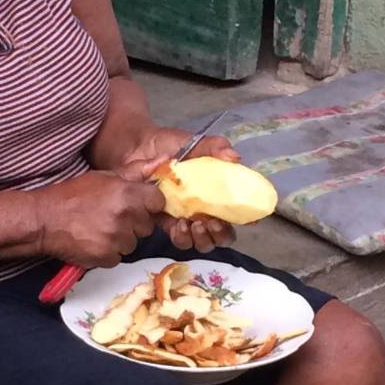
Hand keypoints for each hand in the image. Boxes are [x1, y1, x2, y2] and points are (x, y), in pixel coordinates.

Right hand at [34, 167, 163, 267]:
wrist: (45, 219)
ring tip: (100, 229)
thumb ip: (135, 172)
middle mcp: (125, 216)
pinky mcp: (107, 257)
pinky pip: (118, 257)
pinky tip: (94, 241)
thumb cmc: (73, 195)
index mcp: (127, 193)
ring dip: (121, 239)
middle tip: (112, 217)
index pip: (158, 202)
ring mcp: (116, 239)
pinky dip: (108, 252)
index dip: (149, 204)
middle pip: (147, 226)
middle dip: (134, 223)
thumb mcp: (104, 176)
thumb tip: (163, 162)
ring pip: (133, 244)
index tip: (138, 205)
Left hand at [122, 126, 238, 252]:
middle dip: (221, 234)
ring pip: (202, 242)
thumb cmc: (169, 145)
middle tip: (212, 222)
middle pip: (222, 235)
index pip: (237, 211)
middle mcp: (205, 208)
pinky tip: (178, 224)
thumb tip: (234, 157)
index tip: (247, 221)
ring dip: (203, 238)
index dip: (246, 220)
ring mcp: (187, 217)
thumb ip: (214, 147)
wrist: (137, 149)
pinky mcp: (168, 222)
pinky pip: (180, 238)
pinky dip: (182, 236)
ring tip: (195, 224)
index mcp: (217, 191)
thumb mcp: (194, 142)